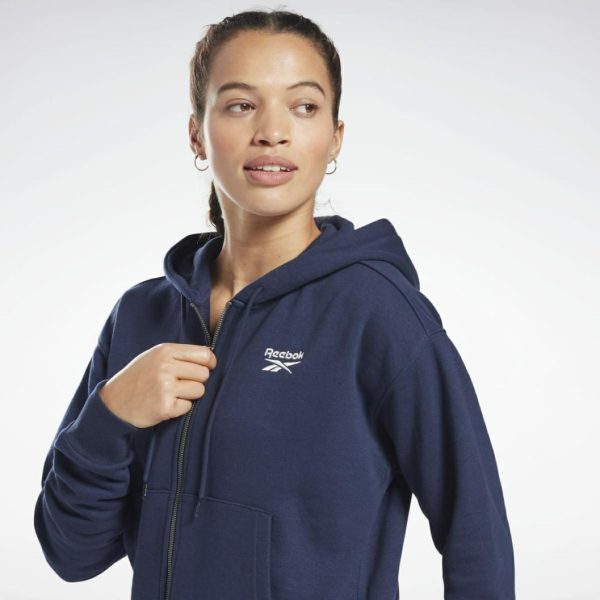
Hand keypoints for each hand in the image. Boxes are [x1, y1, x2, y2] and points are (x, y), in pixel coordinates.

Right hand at [98, 343, 216, 427]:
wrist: (114, 402)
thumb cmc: (139, 377)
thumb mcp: (155, 356)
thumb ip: (180, 354)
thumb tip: (210, 355)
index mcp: (165, 351)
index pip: (204, 354)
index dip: (209, 363)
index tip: (206, 368)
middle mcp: (165, 367)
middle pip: (204, 374)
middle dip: (197, 381)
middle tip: (180, 384)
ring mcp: (165, 387)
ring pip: (199, 390)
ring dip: (189, 395)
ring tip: (172, 394)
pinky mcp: (165, 407)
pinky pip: (188, 406)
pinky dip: (180, 408)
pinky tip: (166, 404)